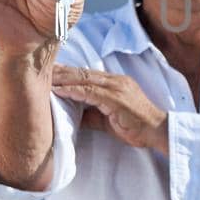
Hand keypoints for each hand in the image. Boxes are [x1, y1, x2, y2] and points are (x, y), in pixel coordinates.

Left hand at [51, 64, 168, 154]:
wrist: (158, 131)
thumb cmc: (136, 127)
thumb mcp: (109, 119)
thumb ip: (92, 114)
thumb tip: (73, 116)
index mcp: (115, 83)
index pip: (87, 74)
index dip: (69, 72)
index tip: (51, 71)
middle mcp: (115, 81)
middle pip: (83, 72)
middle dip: (62, 71)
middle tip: (42, 68)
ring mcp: (116, 88)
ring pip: (84, 79)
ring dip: (63, 79)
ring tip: (45, 79)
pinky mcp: (116, 98)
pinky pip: (90, 92)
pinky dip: (73, 90)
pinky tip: (59, 90)